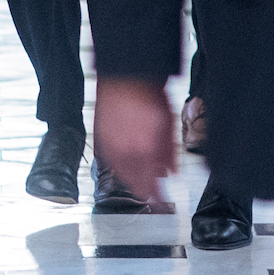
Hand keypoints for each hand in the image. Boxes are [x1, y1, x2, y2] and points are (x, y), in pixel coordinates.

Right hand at [94, 76, 175, 204]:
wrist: (127, 73)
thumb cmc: (150, 93)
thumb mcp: (168, 123)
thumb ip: (169, 152)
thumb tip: (172, 172)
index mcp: (144, 149)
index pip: (151, 185)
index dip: (159, 196)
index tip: (163, 201)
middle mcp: (125, 150)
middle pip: (135, 182)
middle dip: (146, 190)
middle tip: (153, 195)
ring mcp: (110, 144)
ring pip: (120, 173)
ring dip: (131, 180)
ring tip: (140, 184)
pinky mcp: (100, 137)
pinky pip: (109, 160)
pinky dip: (119, 167)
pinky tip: (125, 167)